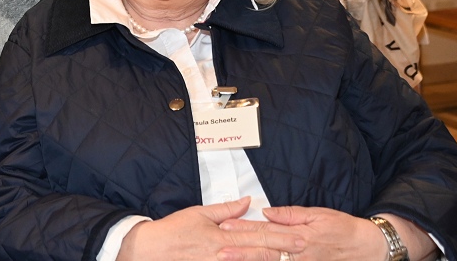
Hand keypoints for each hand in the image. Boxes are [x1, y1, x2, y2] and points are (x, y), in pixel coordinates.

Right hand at [118, 198, 305, 260]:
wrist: (152, 251)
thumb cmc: (174, 230)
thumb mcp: (199, 213)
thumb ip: (225, 209)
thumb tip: (246, 201)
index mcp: (222, 236)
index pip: (257, 235)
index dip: (280, 236)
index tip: (299, 236)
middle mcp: (224, 254)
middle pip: (260, 252)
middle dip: (284, 251)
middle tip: (304, 248)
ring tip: (290, 259)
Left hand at [222, 206, 387, 260]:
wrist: (367, 248)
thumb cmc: (342, 228)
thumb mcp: (318, 214)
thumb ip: (290, 214)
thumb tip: (266, 212)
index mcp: (299, 235)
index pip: (266, 231)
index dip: (244, 229)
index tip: (225, 226)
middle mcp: (298, 254)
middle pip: (265, 251)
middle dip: (241, 251)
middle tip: (219, 251)